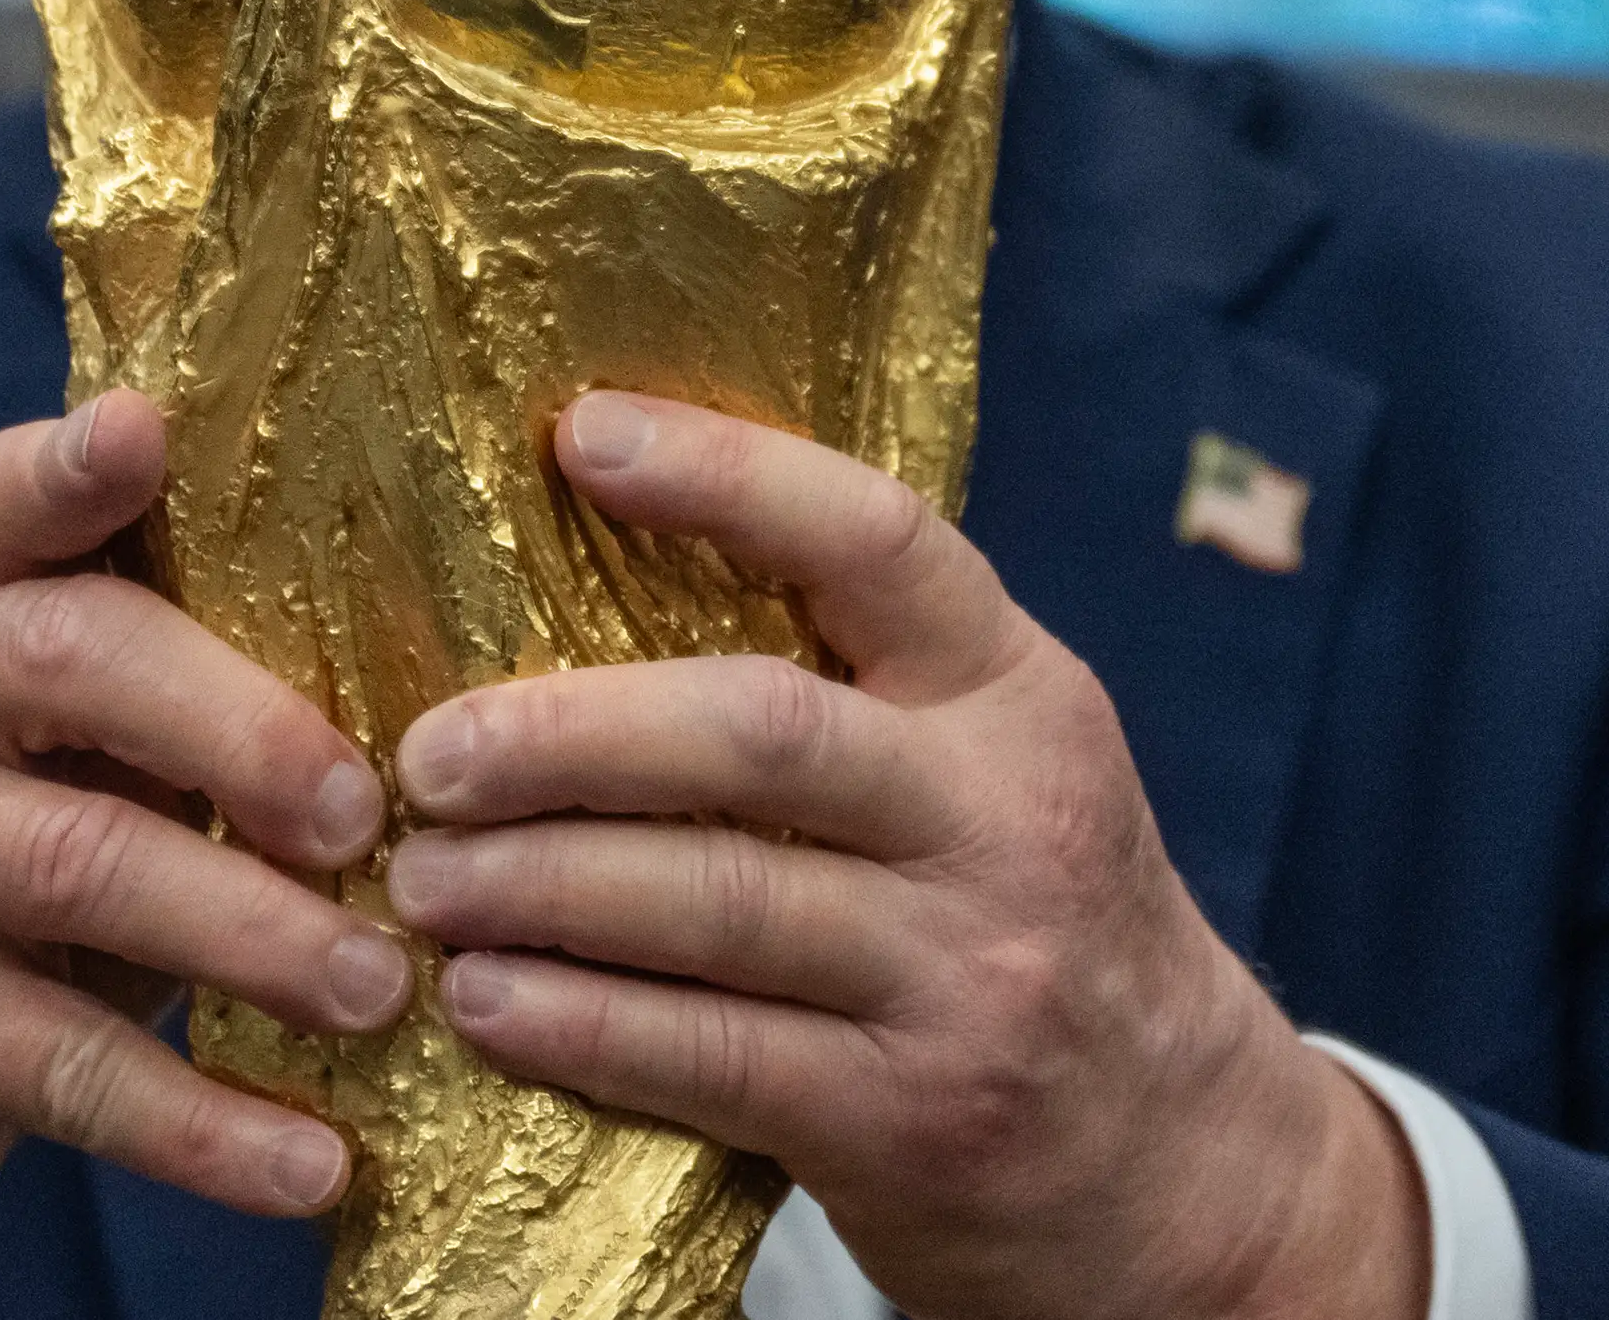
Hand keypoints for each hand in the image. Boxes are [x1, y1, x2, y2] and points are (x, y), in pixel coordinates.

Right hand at [0, 390, 410, 1319]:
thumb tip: (451, 657)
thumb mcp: (59, 720)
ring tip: (381, 986)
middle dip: (238, 727)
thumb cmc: (10, 830)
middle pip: (72, 665)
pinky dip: (201, 1127)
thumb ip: (182, 650)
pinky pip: (65, 1066)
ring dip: (249, 930)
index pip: (5, 498)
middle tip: (368, 810)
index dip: (73, 464)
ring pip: (77, 865)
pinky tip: (314, 1163)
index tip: (147, 431)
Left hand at [383, 393, 1426, 1319]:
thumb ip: (860, 683)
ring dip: (537, 887)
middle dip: (570, 733)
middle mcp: (1002, 818)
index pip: (878, 540)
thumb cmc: (1037, 926)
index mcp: (1019, 694)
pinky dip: (579, 1026)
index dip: (729, 474)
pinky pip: (713, 1057)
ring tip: (418, 880)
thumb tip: (591, 576)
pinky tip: (485, 1003)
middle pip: (759, 735)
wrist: (1190, 1173)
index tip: (581, 435)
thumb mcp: (999, 770)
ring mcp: (966, 977)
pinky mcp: (913, 1122)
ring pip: (716, 904)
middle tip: (428, 750)